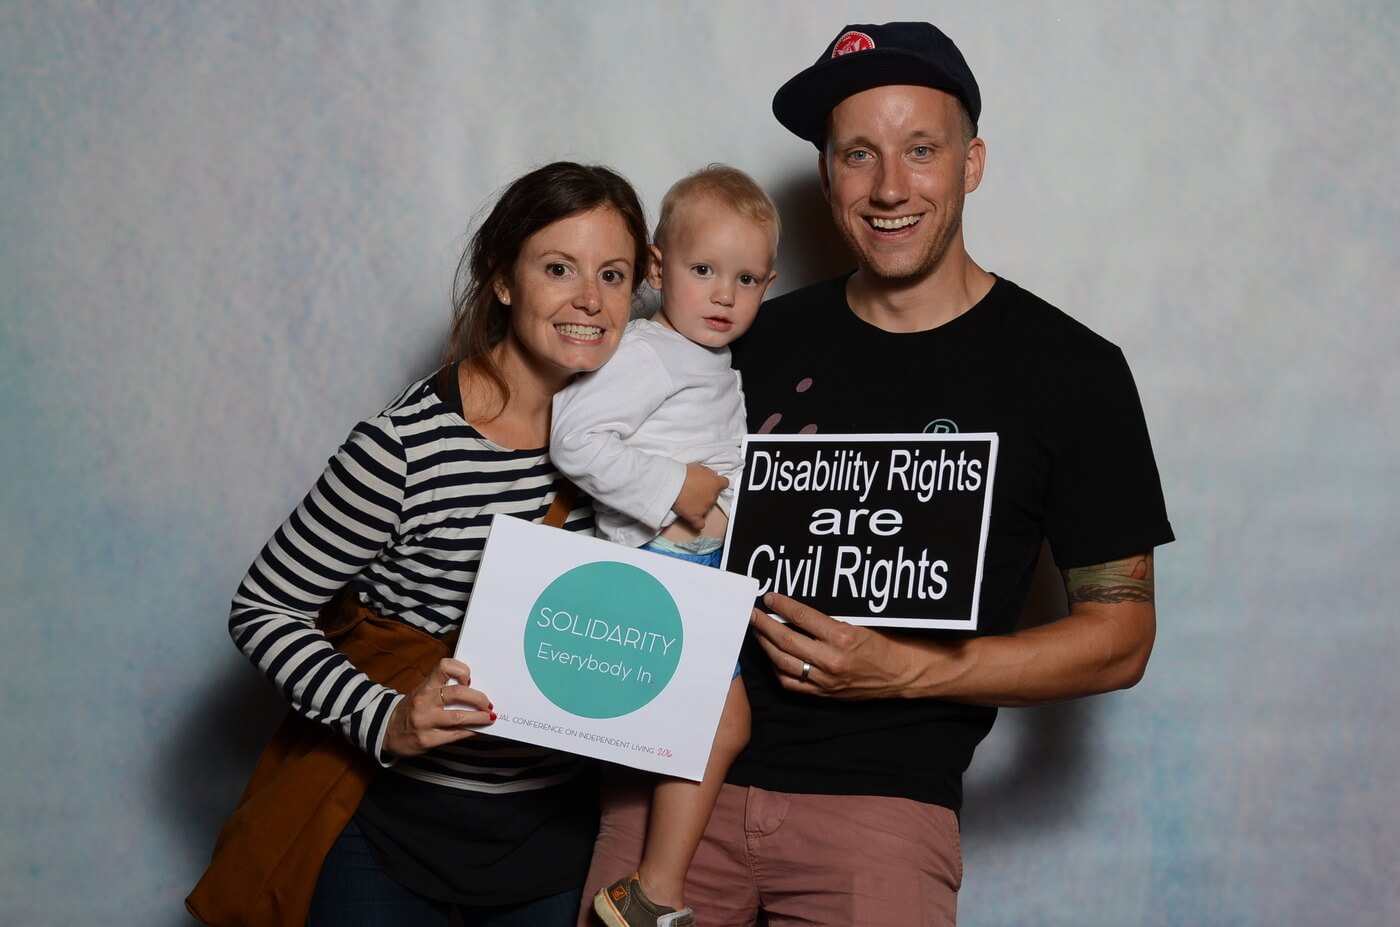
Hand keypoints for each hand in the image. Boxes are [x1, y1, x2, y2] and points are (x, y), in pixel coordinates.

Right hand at [382, 658, 494, 758]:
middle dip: (479, 699)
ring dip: (479, 717)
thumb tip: (474, 690)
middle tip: (488, 704)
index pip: (444, 667)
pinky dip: (470, 731)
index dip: (461, 670)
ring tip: (489, 717)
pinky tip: (476, 730)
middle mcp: (424, 702)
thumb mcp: (423, 692)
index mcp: (425, 686)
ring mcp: (425, 722)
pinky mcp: (427, 740)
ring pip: (460, 717)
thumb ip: (443, 689)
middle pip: (458, 693)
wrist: (386, 731)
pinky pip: (455, 735)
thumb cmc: (411, 709)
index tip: (470, 678)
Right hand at [673, 463, 727, 530]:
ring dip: (700, 504)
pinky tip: (694, 518)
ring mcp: (705, 507)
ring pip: (707, 508)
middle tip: (695, 490)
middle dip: (707, 493)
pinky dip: (697, 522)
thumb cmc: (683, 473)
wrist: (672, 483)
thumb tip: (712, 475)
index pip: (724, 483)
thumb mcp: (698, 466)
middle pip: (714, 496)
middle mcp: (712, 496)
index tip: (713, 484)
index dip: (719, 483)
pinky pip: (699, 524)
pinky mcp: (695, 516)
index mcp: (715, 483)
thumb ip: (707, 472)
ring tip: (689, 499)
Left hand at [749, 592, 936, 699]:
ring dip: (766, 646)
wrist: (902, 674)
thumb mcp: (860, 622)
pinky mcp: (824, 694)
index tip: (769, 597)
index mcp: (842, 636)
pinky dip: (778, 669)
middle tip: (752, 614)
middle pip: (785, 639)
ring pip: (783, 662)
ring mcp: (825, 679)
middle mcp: (830, 659)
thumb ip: (828, 619)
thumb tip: (798, 609)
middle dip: (764, 625)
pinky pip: (791, 683)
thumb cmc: (885, 644)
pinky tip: (773, 657)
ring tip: (758, 633)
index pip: (801, 616)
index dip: (781, 605)